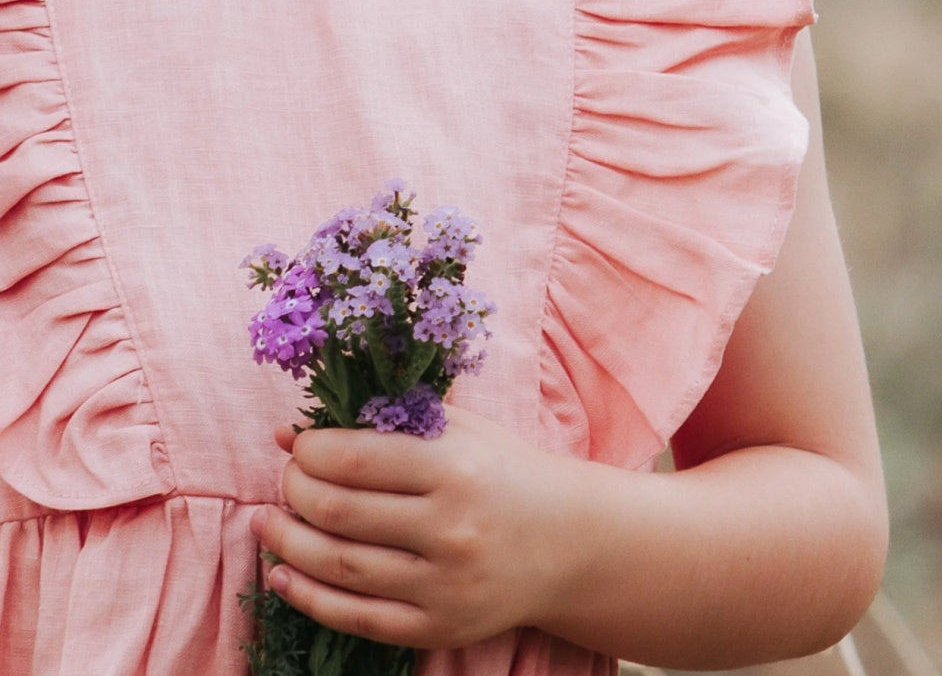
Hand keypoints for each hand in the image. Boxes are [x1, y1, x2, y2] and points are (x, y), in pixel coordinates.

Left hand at [251, 405, 582, 649]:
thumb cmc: (503, 471)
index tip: (299, 444)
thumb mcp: (458, 429)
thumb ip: (384, 420)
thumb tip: (289, 430)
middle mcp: (450, 528)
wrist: (567, 541)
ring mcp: (444, 585)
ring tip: (267, 521)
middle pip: (339, 511)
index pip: (355, 458)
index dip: (310, 450)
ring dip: (287, 542)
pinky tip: (283, 573)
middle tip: (285, 478)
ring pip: (339, 566)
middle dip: (294, 490)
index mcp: (455, 467)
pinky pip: (356, 618)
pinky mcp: (439, 627)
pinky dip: (307, 597)